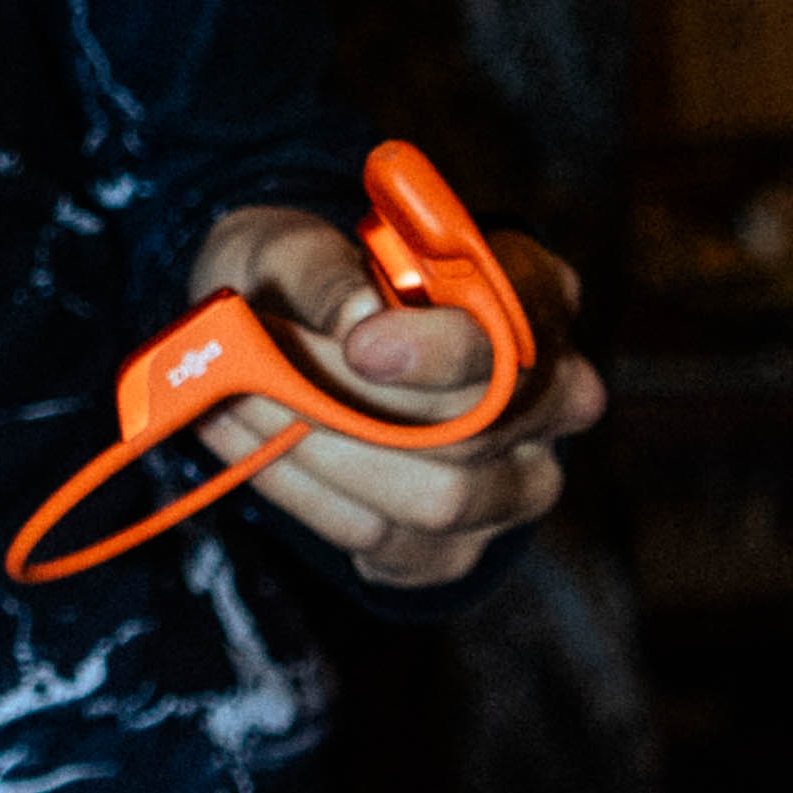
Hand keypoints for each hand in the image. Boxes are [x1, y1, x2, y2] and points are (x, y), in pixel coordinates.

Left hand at [180, 201, 599, 594]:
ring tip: (238, 407)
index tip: (360, 345)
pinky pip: (388, 543)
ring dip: (322, 457)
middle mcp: (554, 395)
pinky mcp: (456, 548)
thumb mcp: (289, 244)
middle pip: (479, 431)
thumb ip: (318, 268)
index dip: (445, 349)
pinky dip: (306, 497)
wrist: (284, 344)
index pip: (520, 334)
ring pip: (438, 500)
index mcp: (534, 294)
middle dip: (358, 408)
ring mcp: (517, 482)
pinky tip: (249, 448)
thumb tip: (352, 315)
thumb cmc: (305, 281)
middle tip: (259, 376)